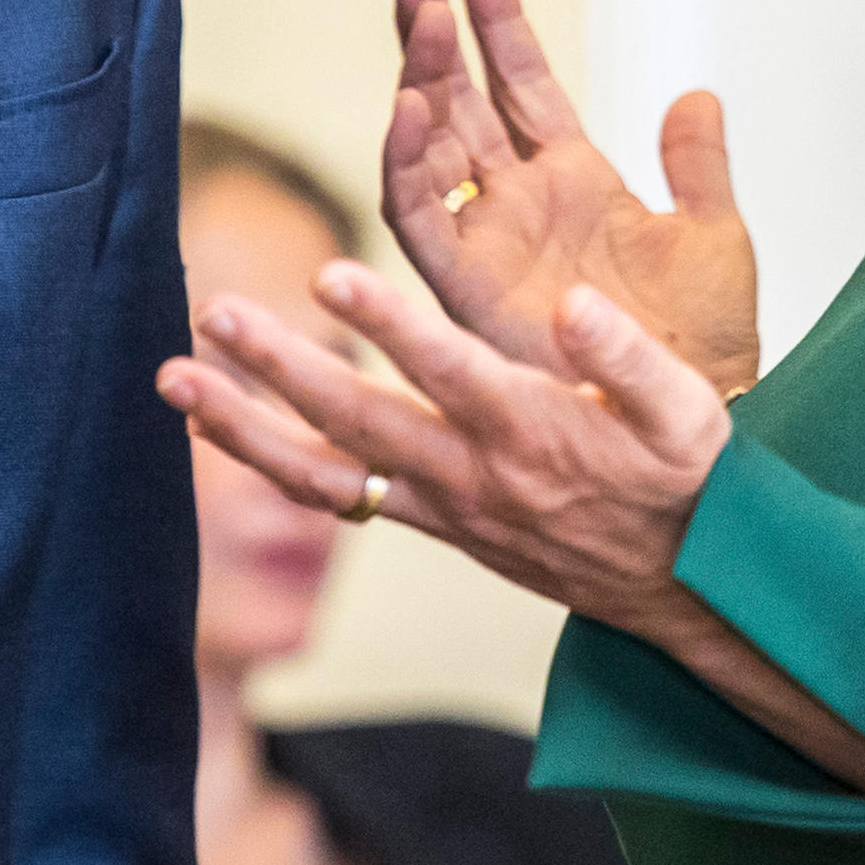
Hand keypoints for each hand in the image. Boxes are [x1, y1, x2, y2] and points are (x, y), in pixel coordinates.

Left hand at [159, 253, 725, 632]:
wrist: (685, 588)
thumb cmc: (688, 485)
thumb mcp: (690, 413)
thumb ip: (631, 357)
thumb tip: (577, 304)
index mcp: (535, 431)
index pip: (448, 373)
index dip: (389, 325)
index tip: (329, 276)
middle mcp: (474, 474)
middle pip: (357, 420)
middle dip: (278, 369)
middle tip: (214, 314)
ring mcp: (444, 505)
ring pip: (323, 473)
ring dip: (243, 427)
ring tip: (173, 379)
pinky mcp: (433, 523)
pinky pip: (335, 499)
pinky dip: (272, 462)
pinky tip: (218, 425)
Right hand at [384, 0, 759, 392]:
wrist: (699, 416)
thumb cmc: (706, 345)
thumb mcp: (715, 233)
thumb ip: (698, 162)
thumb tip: (698, 93)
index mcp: (574, 179)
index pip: (522, 80)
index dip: (499, 20)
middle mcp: (519, 203)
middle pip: (460, 97)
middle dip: (433, 29)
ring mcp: (489, 240)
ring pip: (432, 145)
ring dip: (420, 77)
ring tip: (424, 15)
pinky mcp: (467, 288)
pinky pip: (420, 219)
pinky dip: (407, 163)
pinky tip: (411, 107)